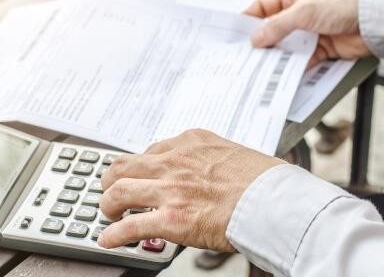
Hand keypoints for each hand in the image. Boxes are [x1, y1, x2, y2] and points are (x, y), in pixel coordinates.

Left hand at [98, 129, 284, 251]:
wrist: (276, 201)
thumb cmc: (264, 179)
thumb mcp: (234, 153)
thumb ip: (211, 159)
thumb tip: (207, 173)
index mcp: (191, 143)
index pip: (151, 150)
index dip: (140, 166)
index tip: (138, 174)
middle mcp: (175, 161)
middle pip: (124, 166)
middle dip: (112, 180)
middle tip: (112, 191)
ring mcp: (171, 189)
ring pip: (118, 192)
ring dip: (107, 205)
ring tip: (109, 214)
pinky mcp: (172, 219)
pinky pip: (129, 227)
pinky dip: (113, 235)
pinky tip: (108, 240)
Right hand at [245, 0, 369, 66]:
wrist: (372, 21)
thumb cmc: (342, 5)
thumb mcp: (303, 12)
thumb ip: (277, 26)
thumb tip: (257, 38)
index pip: (264, 6)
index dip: (250, 19)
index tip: (236, 33)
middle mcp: (300, 13)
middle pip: (274, 30)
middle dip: (262, 42)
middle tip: (247, 54)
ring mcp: (310, 32)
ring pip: (287, 47)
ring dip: (277, 57)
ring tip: (262, 68)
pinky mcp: (321, 49)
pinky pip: (302, 60)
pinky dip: (294, 67)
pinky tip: (284, 74)